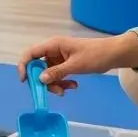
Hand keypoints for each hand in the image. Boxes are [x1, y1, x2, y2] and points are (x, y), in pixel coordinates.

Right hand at [16, 32, 137, 95]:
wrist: (113, 54)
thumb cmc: (95, 55)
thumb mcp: (75, 65)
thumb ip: (57, 72)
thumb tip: (40, 80)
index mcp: (53, 45)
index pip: (31, 53)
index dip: (24, 66)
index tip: (25, 81)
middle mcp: (53, 51)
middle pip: (38, 67)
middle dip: (44, 81)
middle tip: (53, 91)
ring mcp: (59, 58)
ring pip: (48, 74)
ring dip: (55, 84)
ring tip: (67, 90)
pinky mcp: (66, 64)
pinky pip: (58, 75)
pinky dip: (62, 82)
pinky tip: (73, 86)